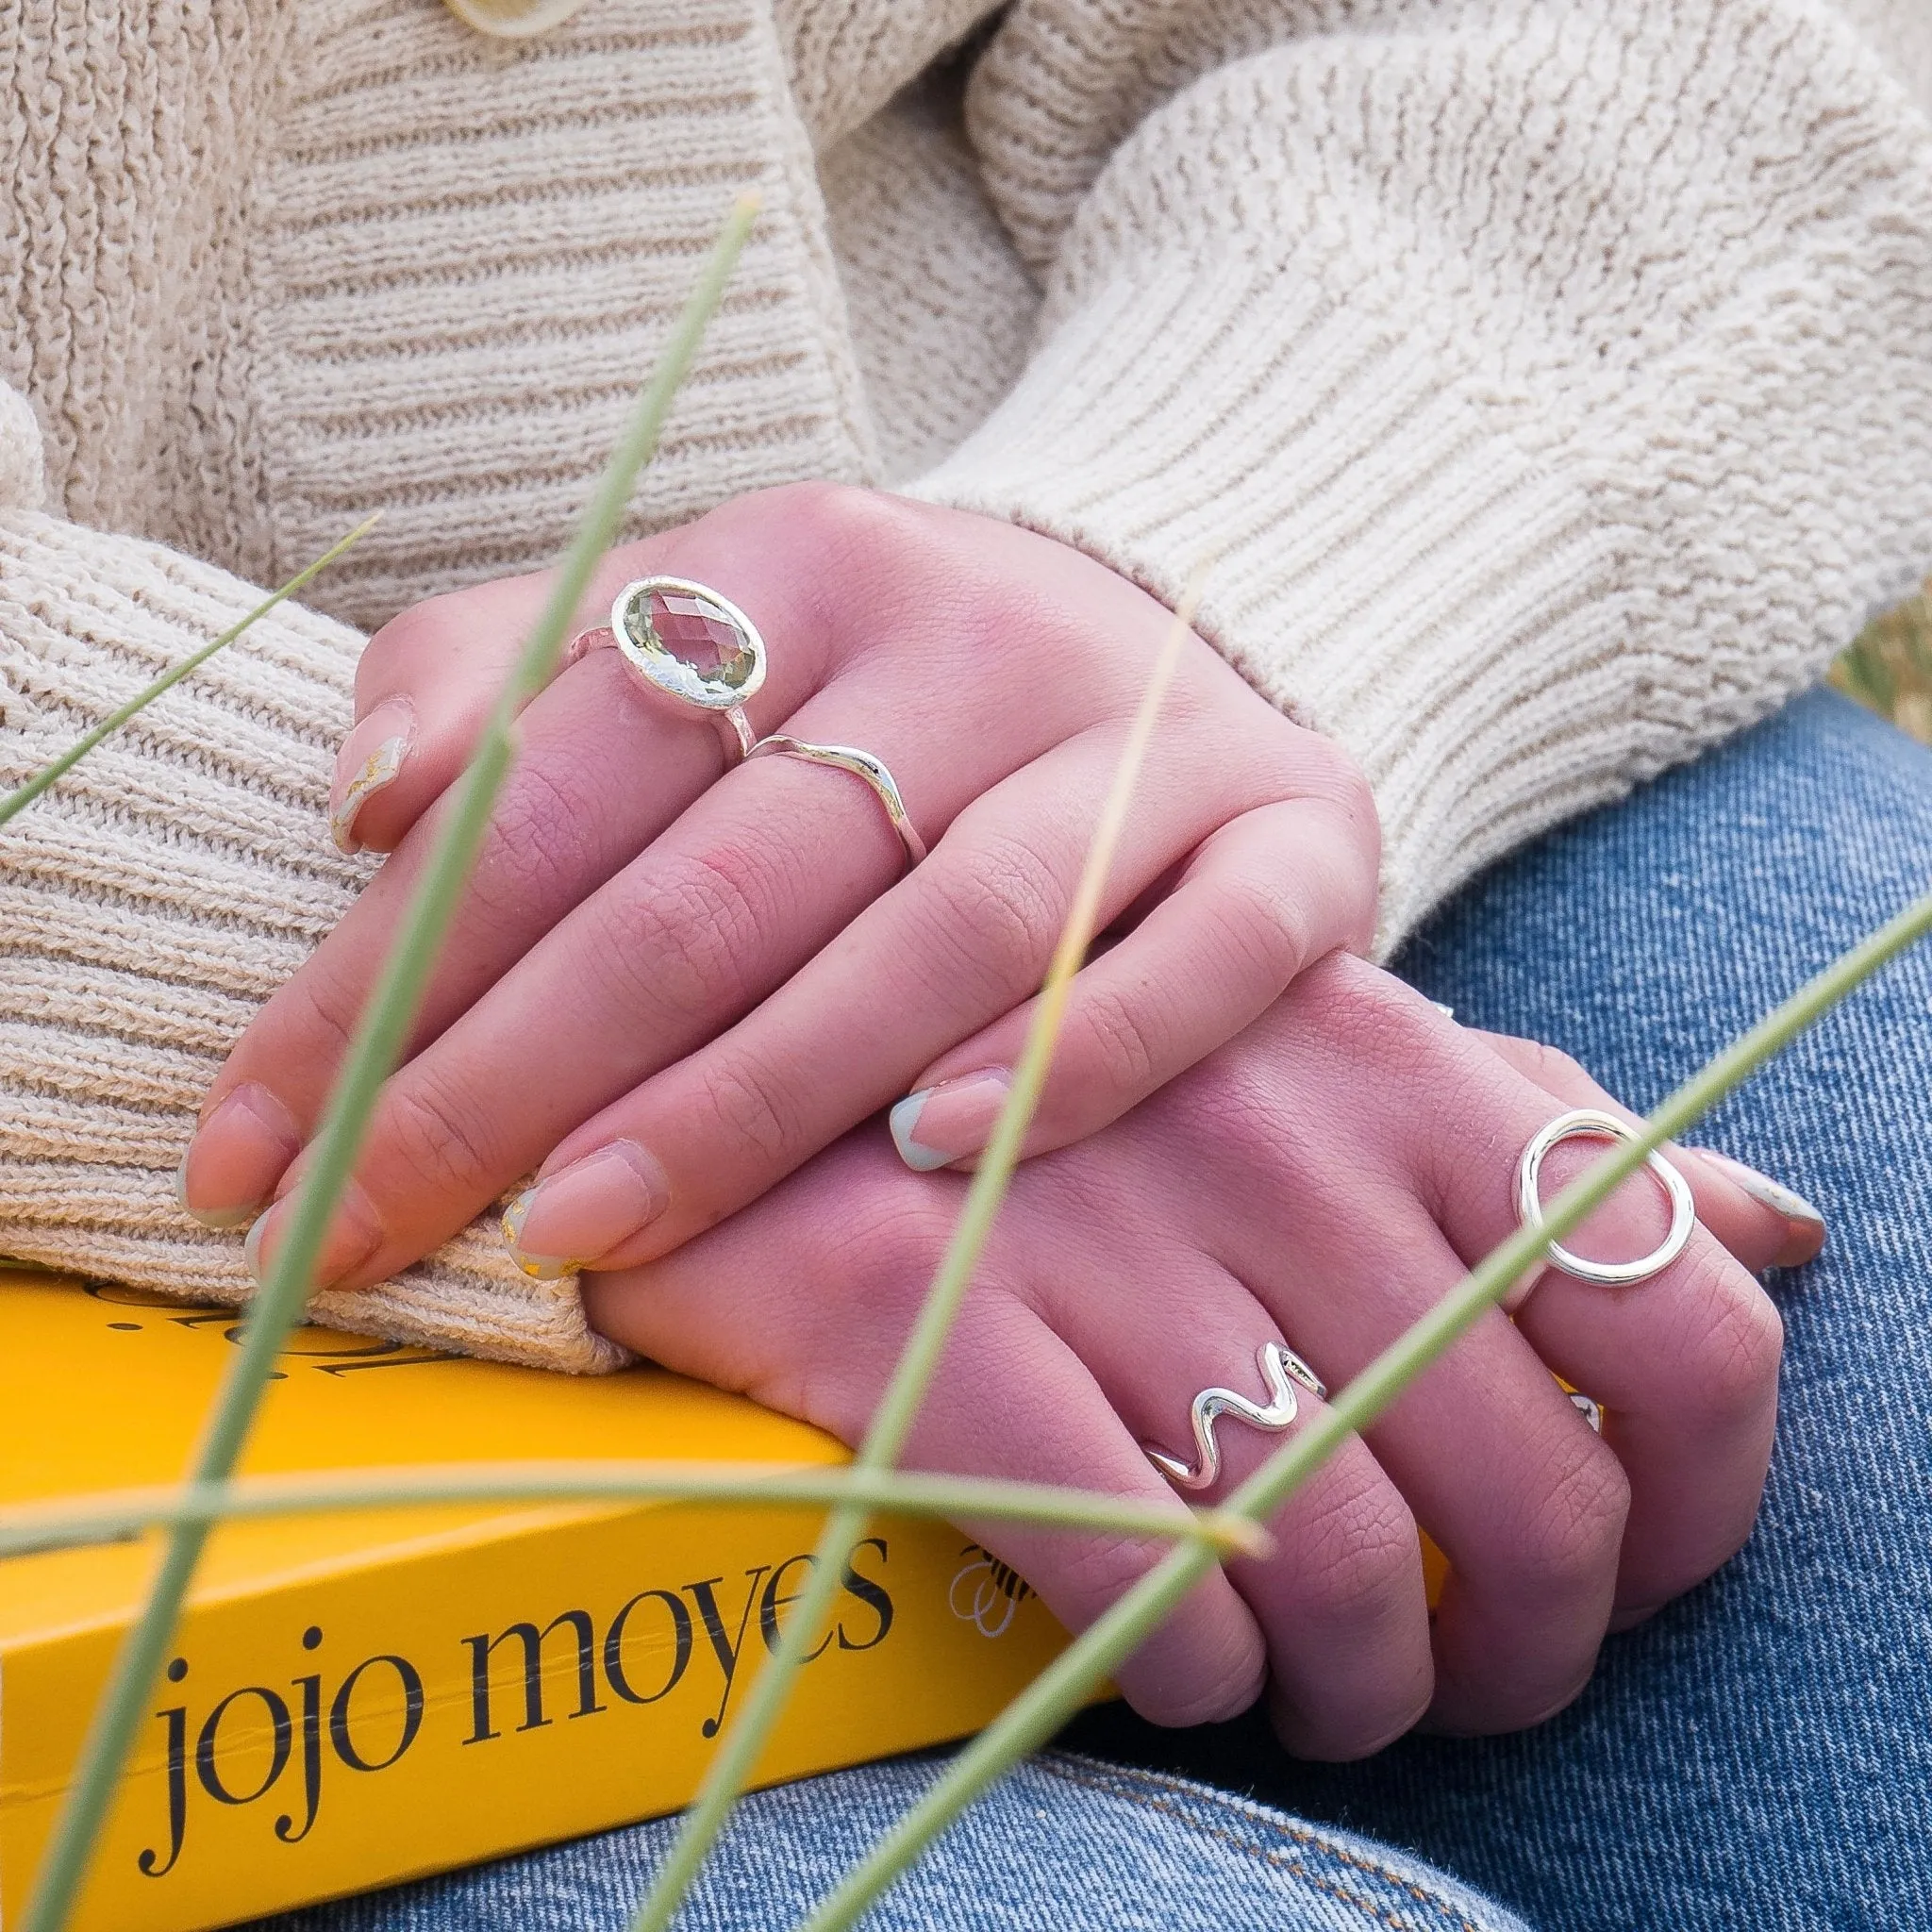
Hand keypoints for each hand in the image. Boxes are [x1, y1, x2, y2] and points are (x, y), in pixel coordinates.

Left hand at [181, 485, 1377, 1290]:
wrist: (1173, 621)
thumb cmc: (891, 681)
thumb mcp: (700, 631)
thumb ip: (515, 682)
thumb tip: (371, 800)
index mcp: (798, 564)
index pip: (561, 777)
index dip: (392, 966)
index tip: (257, 1141)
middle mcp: (974, 634)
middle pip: (723, 875)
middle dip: (521, 1068)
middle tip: (369, 1225)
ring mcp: (1150, 741)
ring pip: (946, 927)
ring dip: (762, 1087)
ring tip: (592, 1223)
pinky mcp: (1298, 840)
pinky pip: (1202, 957)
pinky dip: (1077, 1055)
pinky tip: (941, 1151)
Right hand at [580, 957, 1805, 1754]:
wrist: (746, 1052)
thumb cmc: (1070, 1077)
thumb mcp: (1316, 1052)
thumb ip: (1530, 1138)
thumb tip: (1777, 1237)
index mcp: (1389, 1056)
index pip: (1669, 1303)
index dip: (1704, 1492)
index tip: (1638, 1566)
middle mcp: (1271, 1132)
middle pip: (1531, 1493)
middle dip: (1528, 1646)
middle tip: (1457, 1675)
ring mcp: (1100, 1227)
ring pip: (1343, 1570)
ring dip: (1357, 1687)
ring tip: (1316, 1686)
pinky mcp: (937, 1332)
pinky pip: (1150, 1593)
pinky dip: (1192, 1678)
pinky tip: (1173, 1662)